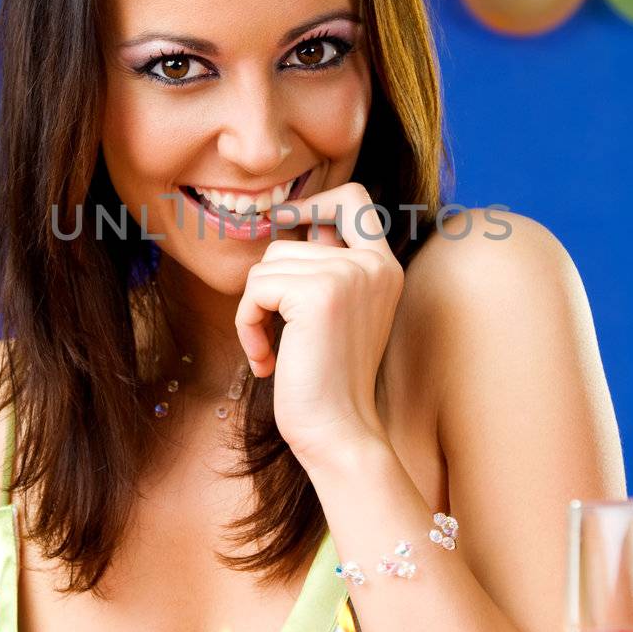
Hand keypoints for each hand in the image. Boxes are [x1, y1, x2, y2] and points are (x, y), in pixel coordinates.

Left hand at [234, 181, 404, 472]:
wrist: (340, 434)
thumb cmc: (328, 383)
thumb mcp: (337, 314)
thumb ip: (324, 268)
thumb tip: (288, 223)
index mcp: (384, 266)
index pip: (353, 198)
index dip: (312, 203)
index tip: (283, 224)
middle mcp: (373, 264)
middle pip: (290, 239)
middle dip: (268, 286)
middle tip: (271, 330)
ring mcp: (348, 274)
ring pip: (267, 264)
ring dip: (255, 310)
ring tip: (272, 351)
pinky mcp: (318, 293)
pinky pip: (257, 289)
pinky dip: (248, 325)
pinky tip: (266, 362)